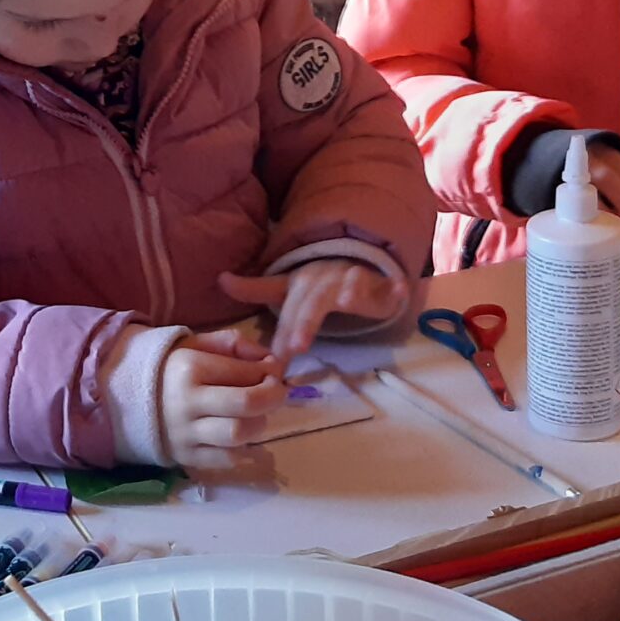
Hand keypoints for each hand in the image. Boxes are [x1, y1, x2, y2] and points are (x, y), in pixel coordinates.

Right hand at [159, 328, 288, 475]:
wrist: (129, 396)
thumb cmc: (173, 367)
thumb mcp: (199, 344)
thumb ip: (235, 344)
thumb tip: (270, 360)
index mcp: (191, 368)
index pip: (247, 373)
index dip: (271, 373)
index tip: (274, 373)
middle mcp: (188, 402)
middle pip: (246, 404)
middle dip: (273, 398)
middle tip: (278, 394)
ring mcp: (185, 433)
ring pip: (238, 434)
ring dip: (259, 424)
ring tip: (256, 415)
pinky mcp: (185, 456)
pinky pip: (225, 459)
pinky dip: (241, 450)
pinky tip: (240, 436)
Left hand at [219, 259, 405, 366]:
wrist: (353, 263)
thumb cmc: (316, 285)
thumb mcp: (285, 287)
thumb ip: (254, 288)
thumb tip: (220, 279)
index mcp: (300, 286)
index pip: (286, 309)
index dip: (277, 329)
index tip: (273, 356)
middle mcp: (324, 281)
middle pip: (312, 304)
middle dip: (304, 323)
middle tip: (296, 346)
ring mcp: (352, 281)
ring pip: (350, 288)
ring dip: (351, 293)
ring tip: (350, 298)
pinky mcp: (379, 286)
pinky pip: (387, 287)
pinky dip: (394, 288)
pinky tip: (399, 289)